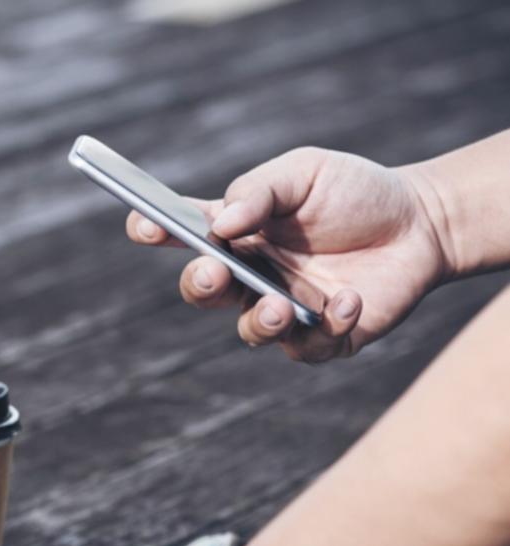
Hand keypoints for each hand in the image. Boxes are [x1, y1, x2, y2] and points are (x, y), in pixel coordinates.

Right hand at [127, 147, 450, 362]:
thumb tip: (222, 224)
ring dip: (258, 321)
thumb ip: (261, 190)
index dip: (154, 230)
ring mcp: (283, 309)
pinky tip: (349, 301)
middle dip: (200, 284)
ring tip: (281, 307)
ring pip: (249, 330)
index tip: (146, 226)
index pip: (180, 233)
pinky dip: (327, 328)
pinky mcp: (323, 338)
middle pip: (204, 290)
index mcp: (235, 232)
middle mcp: (250, 275)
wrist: (424, 223)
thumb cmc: (356, 192)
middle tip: (216, 272)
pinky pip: (309, 347)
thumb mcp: (306, 172)